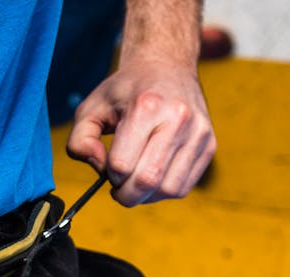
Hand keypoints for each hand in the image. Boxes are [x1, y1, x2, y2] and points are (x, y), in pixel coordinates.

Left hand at [67, 56, 215, 206]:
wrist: (167, 66)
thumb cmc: (126, 91)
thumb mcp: (91, 107)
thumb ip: (79, 141)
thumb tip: (100, 169)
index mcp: (146, 106)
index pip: (122, 164)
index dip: (109, 174)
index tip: (108, 167)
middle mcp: (178, 118)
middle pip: (147, 181)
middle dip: (126, 194)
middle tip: (118, 187)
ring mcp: (198, 133)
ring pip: (168, 190)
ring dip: (146, 196)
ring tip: (136, 181)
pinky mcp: (209, 145)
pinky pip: (184, 187)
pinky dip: (164, 191)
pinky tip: (154, 177)